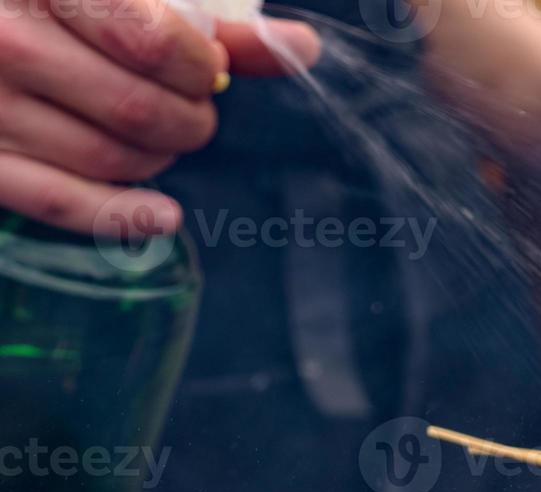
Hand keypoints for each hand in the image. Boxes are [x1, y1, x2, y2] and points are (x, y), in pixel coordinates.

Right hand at [0, 0, 318, 236]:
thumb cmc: (53, 8)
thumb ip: (208, 24)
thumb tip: (302, 46)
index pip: (153, 42)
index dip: (201, 67)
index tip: (205, 68)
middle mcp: (6, 41)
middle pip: (140, 109)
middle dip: (190, 118)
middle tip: (191, 108)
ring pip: (111, 158)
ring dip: (160, 157)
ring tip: (160, 136)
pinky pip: (61, 203)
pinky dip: (124, 214)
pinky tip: (163, 214)